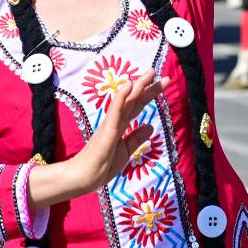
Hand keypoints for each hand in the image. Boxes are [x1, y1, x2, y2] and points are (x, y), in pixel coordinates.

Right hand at [67, 70, 167, 193]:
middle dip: (148, 86)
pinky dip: (122, 97)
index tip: (163, 83)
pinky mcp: (107, 129)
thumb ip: (136, 138)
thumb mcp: (126, 151)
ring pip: (127, 100)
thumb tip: (150, 126)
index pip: (138, 106)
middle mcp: (116, 120)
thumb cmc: (102, 164)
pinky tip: (129, 85)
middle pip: (135, 100)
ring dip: (138, 86)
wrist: (85, 176)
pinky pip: (116, 110)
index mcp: (121, 125)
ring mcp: (111, 123)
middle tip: (159, 72)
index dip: (150, 94)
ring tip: (150, 73)